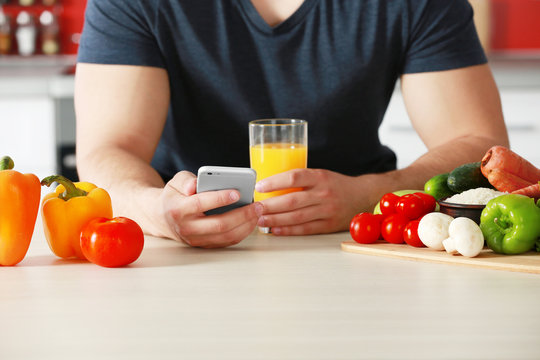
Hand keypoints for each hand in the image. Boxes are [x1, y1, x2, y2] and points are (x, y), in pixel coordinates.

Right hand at [158, 171, 262, 247]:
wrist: (163, 217)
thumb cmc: (175, 196)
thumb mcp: (176, 182)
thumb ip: (187, 180)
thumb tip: (195, 185)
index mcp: (178, 209)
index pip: (201, 204)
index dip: (220, 198)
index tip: (237, 192)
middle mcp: (187, 227)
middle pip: (219, 224)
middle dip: (242, 214)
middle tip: (257, 205)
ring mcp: (196, 239)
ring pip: (226, 236)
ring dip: (246, 225)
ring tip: (258, 212)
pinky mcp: (205, 245)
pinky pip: (227, 241)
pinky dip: (242, 232)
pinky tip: (252, 221)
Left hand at [255, 169, 369, 235]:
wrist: (363, 195)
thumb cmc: (335, 184)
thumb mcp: (320, 175)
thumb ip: (301, 180)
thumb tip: (269, 186)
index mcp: (320, 176)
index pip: (294, 177)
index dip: (274, 182)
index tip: (259, 186)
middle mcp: (324, 193)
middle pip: (292, 200)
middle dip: (270, 205)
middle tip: (255, 208)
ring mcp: (327, 210)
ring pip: (296, 216)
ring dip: (276, 219)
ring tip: (260, 220)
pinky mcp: (328, 225)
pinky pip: (305, 229)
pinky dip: (288, 230)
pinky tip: (275, 230)